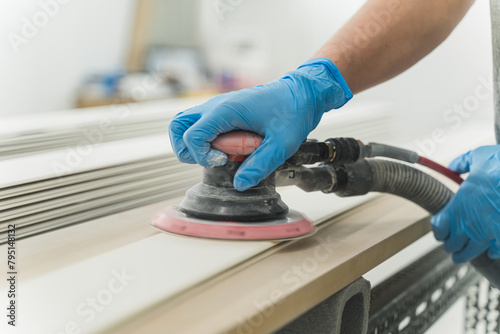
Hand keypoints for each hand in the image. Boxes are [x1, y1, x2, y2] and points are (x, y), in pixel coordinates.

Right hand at [168, 58, 351, 190]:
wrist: (302, 93)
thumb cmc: (293, 111)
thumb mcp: (281, 144)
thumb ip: (260, 165)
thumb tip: (240, 184)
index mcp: (225, 110)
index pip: (192, 135)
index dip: (202, 155)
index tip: (224, 161)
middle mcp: (216, 105)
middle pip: (177, 125)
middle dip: (186, 149)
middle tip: (210, 159)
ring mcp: (218, 106)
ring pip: (185, 123)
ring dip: (192, 143)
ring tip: (216, 155)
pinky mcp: (224, 111)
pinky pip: (201, 124)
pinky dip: (205, 138)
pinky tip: (229, 148)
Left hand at [431, 145, 499, 262]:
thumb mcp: (477, 156)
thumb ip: (462, 163)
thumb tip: (454, 166)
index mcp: (459, 203)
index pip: (440, 226)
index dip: (439, 230)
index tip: (440, 231)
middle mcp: (471, 221)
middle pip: (454, 243)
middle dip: (450, 245)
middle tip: (450, 248)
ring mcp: (489, 230)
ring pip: (472, 251)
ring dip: (465, 254)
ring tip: (460, 258)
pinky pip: (496, 250)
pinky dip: (494, 252)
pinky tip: (492, 252)